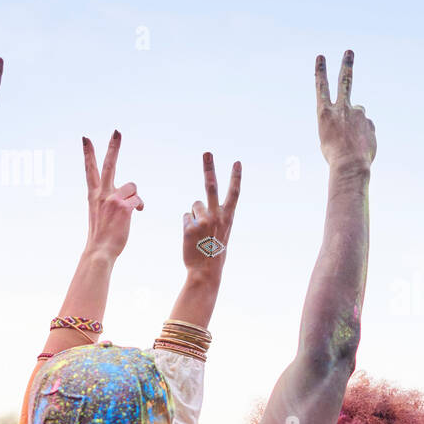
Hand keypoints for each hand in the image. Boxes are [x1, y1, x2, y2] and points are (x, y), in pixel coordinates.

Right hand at [82, 132, 143, 259]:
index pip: (90, 169)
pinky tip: (135, 214)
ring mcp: (112, 199)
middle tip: (117, 131)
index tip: (85, 138)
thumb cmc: (102, 235)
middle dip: (113, 147)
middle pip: (109, 165)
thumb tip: (127, 197)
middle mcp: (101, 193)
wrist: (99, 250)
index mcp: (93, 194)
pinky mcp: (124, 207)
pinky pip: (138, 200)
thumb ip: (109, 200)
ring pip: (132, 186)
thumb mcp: (100, 213)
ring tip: (129, 210)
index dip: (88, 153)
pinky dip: (139, 206)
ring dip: (134, 197)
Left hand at [183, 153, 241, 274]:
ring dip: (195, 216)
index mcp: (228, 217)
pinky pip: (186, 217)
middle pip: (211, 186)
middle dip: (209, 168)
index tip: (237, 162)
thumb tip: (197, 204)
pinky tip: (193, 238)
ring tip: (200, 233)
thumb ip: (216, 216)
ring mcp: (203, 221)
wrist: (206, 270)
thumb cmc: (215, 251)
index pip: (234, 193)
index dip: (235, 177)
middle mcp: (217, 216)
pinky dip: (188, 226)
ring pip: (194, 206)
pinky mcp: (190, 227)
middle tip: (207, 152)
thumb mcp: (223, 232)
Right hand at [315, 51, 375, 168]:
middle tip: (349, 52)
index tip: (321, 57)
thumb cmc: (335, 155)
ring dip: (355, 126)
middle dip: (346, 65)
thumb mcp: (328, 137)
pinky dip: (364, 135)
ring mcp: (357, 114)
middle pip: (345, 81)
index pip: (321, 87)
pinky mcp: (369, 122)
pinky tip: (360, 145)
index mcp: (324, 113)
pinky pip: (366, 127)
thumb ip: (340, 121)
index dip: (321, 71)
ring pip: (357, 114)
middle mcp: (341, 108)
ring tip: (352, 142)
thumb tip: (360, 114)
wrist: (350, 165)